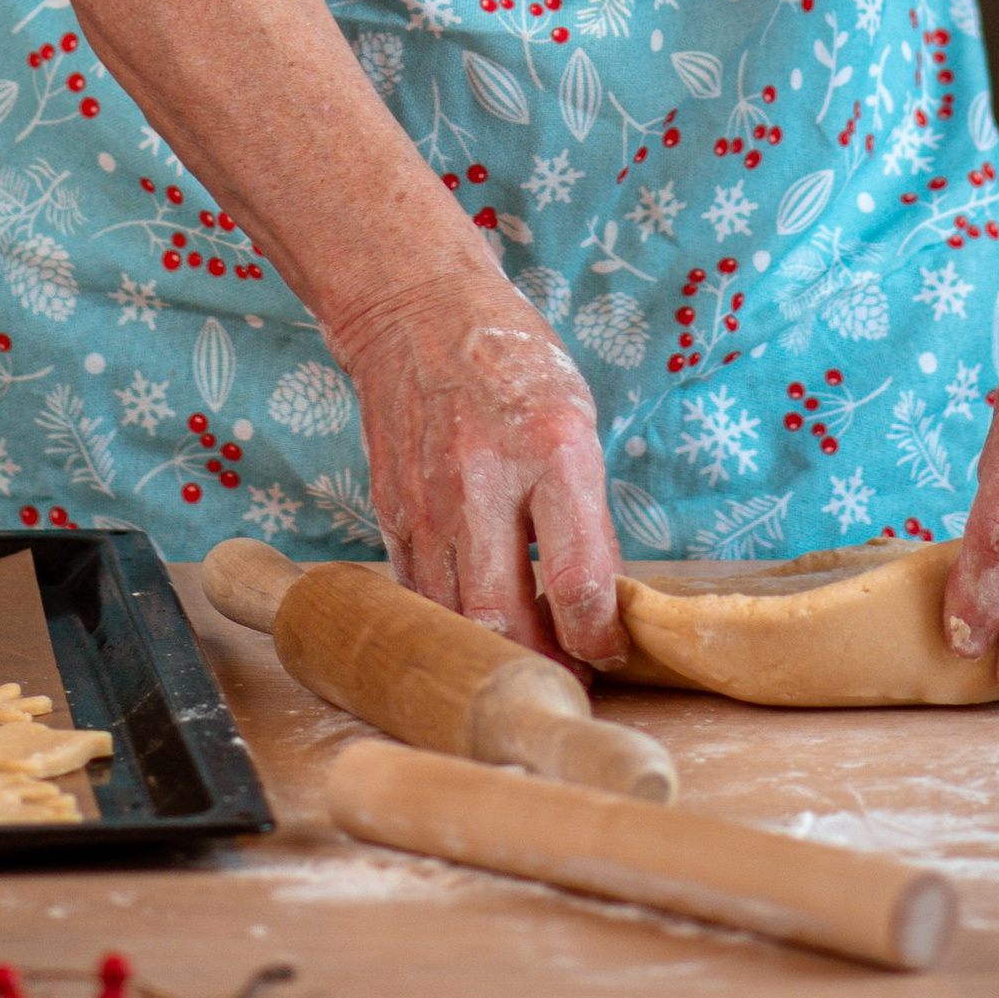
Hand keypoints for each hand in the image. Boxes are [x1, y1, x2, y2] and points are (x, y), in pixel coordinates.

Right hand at [332, 278, 623, 668]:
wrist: (416, 311)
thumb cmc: (513, 364)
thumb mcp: (576, 420)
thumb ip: (585, 511)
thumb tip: (599, 604)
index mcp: (552, 448)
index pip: (577, 578)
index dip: (598, 638)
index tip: (608, 654)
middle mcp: (484, 478)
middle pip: (502, 615)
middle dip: (538, 667)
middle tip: (565, 686)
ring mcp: (428, 498)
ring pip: (453, 615)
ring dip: (492, 652)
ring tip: (524, 665)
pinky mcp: (391, 510)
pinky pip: (419, 590)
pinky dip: (449, 619)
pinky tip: (474, 623)